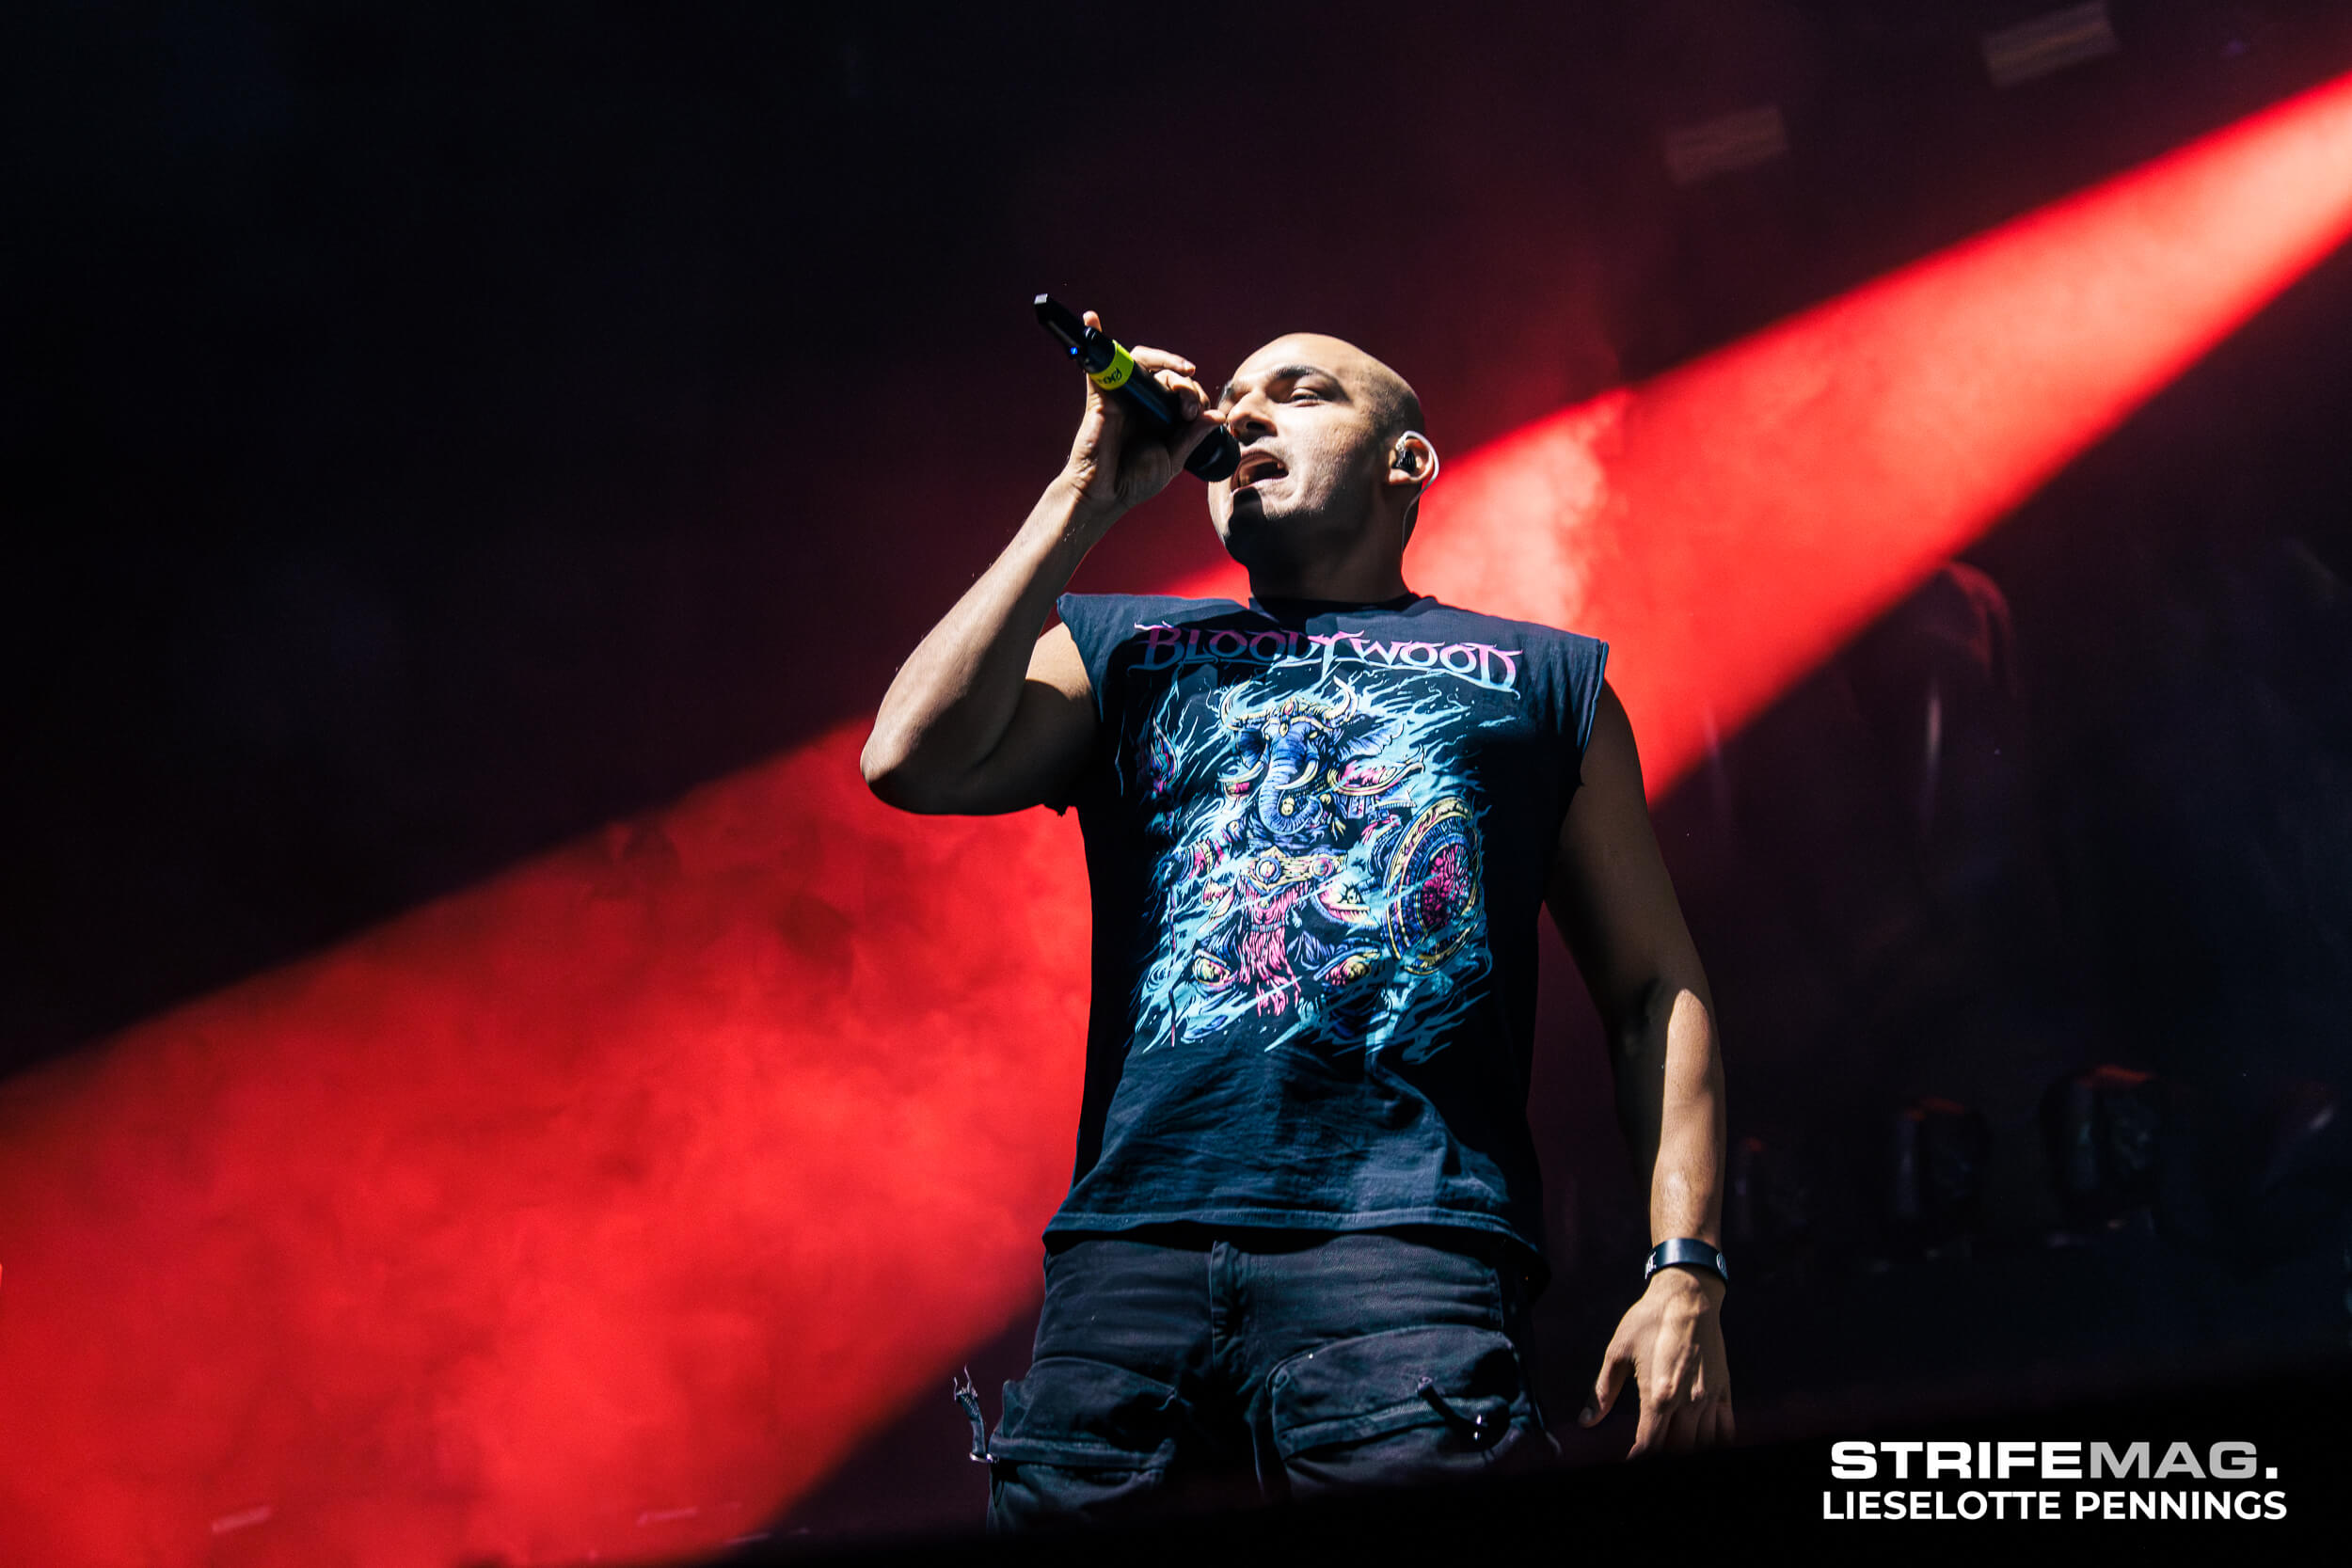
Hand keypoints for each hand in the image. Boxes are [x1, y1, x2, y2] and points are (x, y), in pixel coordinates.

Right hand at [1058, 309, 1224, 521]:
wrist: (1104, 496)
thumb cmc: (1134, 481)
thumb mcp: (1173, 460)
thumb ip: (1193, 437)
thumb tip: (1218, 415)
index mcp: (1162, 415)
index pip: (1183, 390)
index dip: (1194, 396)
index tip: (1195, 417)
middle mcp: (1143, 401)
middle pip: (1167, 372)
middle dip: (1185, 385)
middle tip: (1187, 409)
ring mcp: (1122, 396)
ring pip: (1143, 361)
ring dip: (1165, 360)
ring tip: (1181, 370)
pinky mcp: (1101, 396)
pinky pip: (1098, 362)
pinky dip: (1096, 336)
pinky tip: (1092, 318)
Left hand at [1579, 1267, 1732, 1456]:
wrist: (1687, 1295)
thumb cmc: (1648, 1320)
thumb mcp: (1617, 1352)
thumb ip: (1602, 1391)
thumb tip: (1586, 1421)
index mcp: (1658, 1396)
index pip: (1649, 1447)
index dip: (1637, 1459)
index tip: (1628, 1460)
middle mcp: (1687, 1403)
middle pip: (1677, 1451)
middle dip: (1660, 1456)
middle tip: (1646, 1452)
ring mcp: (1708, 1398)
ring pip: (1703, 1445)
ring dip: (1685, 1451)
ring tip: (1670, 1448)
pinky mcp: (1723, 1390)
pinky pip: (1726, 1431)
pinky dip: (1714, 1443)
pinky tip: (1700, 1444)